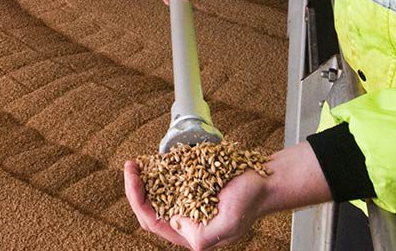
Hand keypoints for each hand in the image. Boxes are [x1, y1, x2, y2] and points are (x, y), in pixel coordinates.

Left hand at [124, 159, 266, 249]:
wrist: (265, 180)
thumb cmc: (250, 202)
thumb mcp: (228, 223)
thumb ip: (203, 235)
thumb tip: (179, 228)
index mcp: (190, 233)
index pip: (153, 221)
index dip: (138, 201)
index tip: (134, 179)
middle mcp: (186, 218)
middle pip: (150, 206)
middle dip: (136, 187)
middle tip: (130, 166)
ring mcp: (189, 200)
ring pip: (157, 192)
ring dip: (144, 177)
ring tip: (136, 163)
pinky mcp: (194, 183)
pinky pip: (170, 178)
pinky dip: (159, 169)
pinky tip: (153, 160)